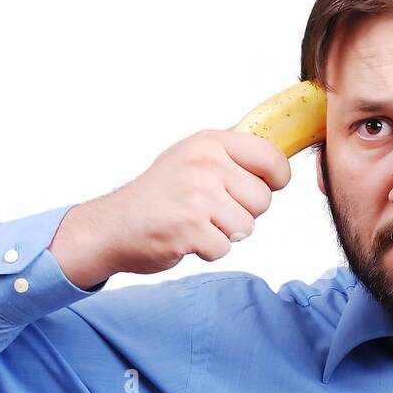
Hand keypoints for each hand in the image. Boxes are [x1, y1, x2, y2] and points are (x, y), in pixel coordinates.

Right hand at [51, 129, 291, 283]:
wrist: (112, 226)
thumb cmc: (158, 195)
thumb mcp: (191, 156)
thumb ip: (231, 154)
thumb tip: (279, 152)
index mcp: (210, 142)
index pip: (272, 157)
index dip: (277, 178)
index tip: (268, 186)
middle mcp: (204, 164)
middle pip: (263, 199)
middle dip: (244, 212)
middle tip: (212, 210)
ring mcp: (197, 196)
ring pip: (246, 227)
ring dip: (225, 234)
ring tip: (197, 223)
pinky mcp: (190, 228)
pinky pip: (225, 248)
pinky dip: (208, 250)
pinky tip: (186, 238)